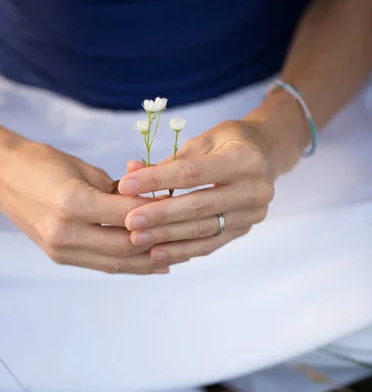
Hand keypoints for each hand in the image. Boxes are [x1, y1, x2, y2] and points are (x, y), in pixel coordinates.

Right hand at [0, 136, 172, 274]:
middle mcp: (65, 232)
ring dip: (149, 262)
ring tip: (180, 256)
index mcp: (72, 202)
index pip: (128, 215)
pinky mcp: (59, 256)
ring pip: (116, 262)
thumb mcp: (82, 168)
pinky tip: (153, 263)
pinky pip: (101, 265)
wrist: (1, 175)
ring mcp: (60, 249)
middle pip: (126, 246)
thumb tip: (151, 199)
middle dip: (162, 244)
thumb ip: (118, 188)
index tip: (186, 210)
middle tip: (192, 239)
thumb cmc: (41, 162)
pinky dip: (129, 265)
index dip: (159, 214)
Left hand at [118, 120, 275, 263]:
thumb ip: (170, 160)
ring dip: (167, 236)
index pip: (193, 173)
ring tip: (136, 238)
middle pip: (199, 206)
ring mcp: (252, 214)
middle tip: (129, 220)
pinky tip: (156, 251)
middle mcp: (255, 189)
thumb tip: (130, 172)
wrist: (267, 155)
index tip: (125, 185)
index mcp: (246, 159)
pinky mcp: (245, 230)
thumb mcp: (205, 140)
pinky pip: (210, 244)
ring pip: (203, 229)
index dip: (157, 180)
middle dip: (160, 214)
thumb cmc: (230, 142)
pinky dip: (182, 249)